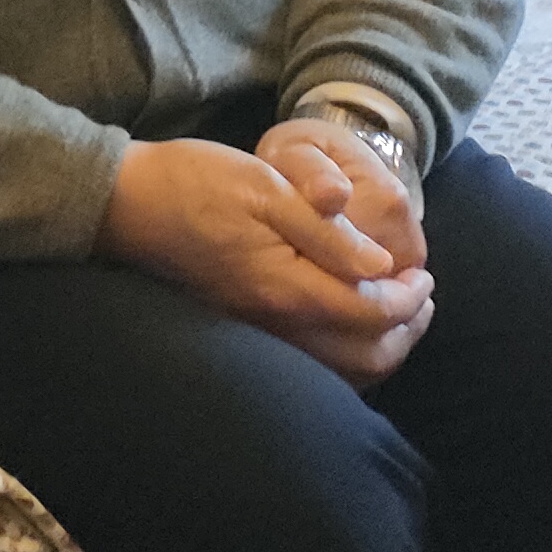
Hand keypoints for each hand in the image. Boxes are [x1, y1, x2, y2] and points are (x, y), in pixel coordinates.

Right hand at [97, 136, 433, 385]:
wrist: (126, 203)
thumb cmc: (195, 182)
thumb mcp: (267, 186)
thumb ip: (327, 233)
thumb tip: (381, 268)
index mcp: (286, 286)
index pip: (372, 310)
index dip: (410, 297)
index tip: (425, 275)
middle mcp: (275, 323)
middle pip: (365, 354)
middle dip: (406, 329)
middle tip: (423, 297)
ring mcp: (258, 331)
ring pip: (341, 369)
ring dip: (381, 346)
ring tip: (397, 313)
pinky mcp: (245, 329)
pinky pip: (313, 365)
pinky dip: (347, 356)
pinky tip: (351, 327)